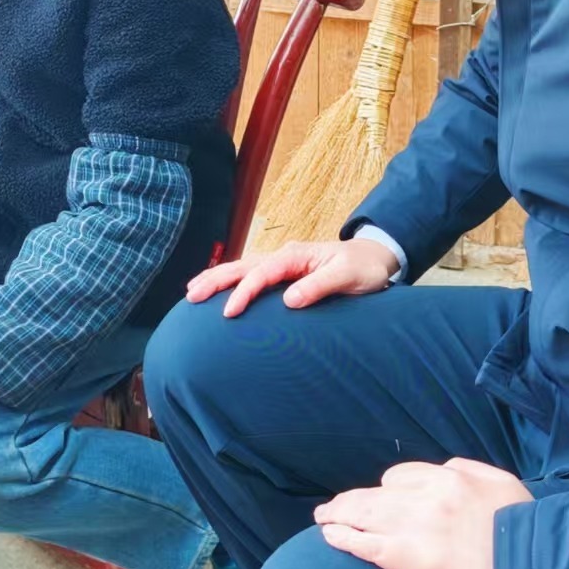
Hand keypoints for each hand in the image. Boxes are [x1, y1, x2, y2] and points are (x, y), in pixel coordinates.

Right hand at [185, 237, 398, 317]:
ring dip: (217, 279)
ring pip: (242, 268)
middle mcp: (284, 256)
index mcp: (295, 256)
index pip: (261, 274)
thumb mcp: (348, 277)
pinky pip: (251, 275)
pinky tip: (218, 289)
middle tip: (192, 296)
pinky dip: (231, 281)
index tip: (229, 312)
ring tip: (193, 291)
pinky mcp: (284, 273)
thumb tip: (289, 300)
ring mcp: (283, 263)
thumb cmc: (363, 268)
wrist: (376, 258)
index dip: (243, 292)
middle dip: (215, 280)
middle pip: (242, 266)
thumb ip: (320, 286)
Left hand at [314, 458, 531, 568]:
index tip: (380, 501)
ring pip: (365, 513)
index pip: (402, 476)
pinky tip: (330, 537)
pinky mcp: (412, 558)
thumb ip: (472, 472)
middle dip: (351, 500)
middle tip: (332, 507)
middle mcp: (428, 495)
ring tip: (323, 519)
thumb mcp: (504, 485)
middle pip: (376, 493)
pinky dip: (344, 537)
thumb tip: (447, 470)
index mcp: (451, 477)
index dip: (387, 490)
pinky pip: (367, 543)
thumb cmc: (530, 532)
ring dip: (338, 514)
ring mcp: (417, 526)